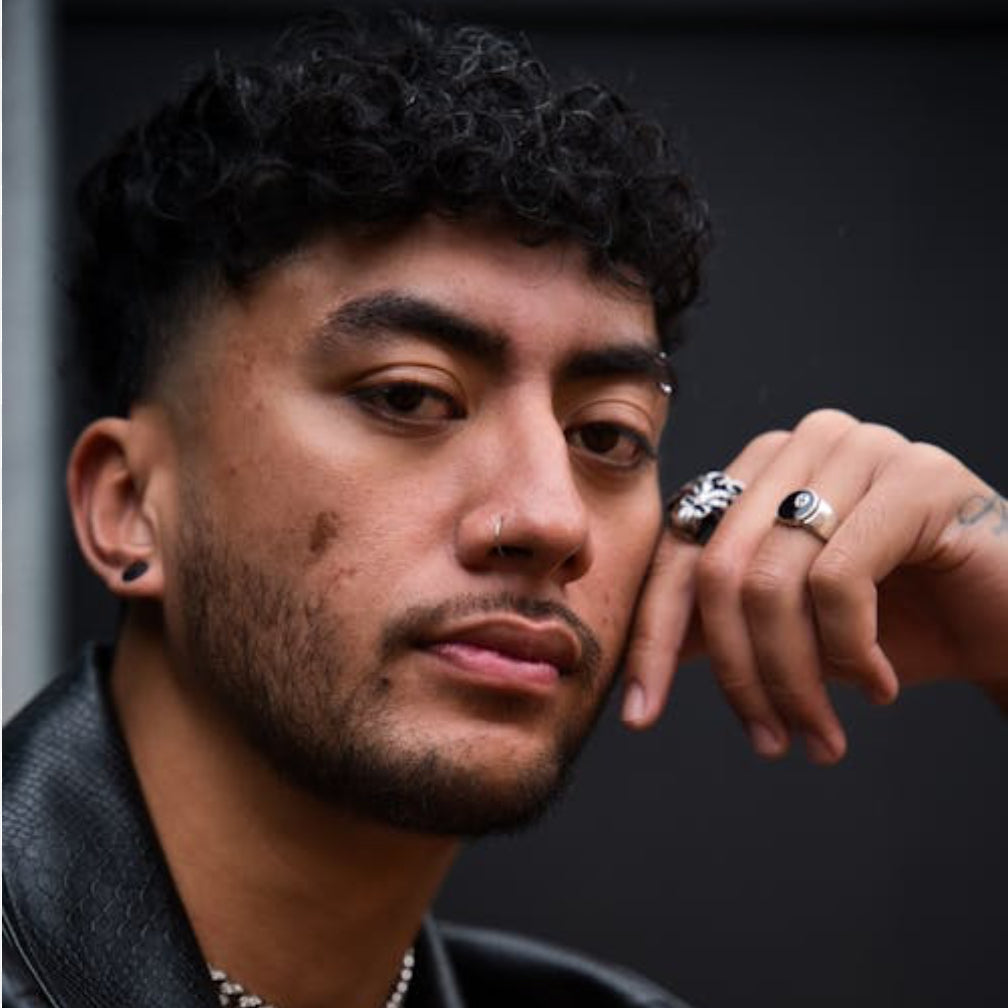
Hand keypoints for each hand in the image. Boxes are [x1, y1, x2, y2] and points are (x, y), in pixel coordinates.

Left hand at [622, 409, 1007, 763]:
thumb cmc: (901, 623)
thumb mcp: (791, 629)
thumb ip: (719, 625)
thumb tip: (639, 663)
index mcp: (758, 470)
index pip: (679, 552)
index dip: (652, 637)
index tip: (638, 716)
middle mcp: (800, 445)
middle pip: (718, 572)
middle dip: (738, 675)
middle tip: (770, 741)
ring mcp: (860, 450)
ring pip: (771, 583)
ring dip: (794, 680)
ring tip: (823, 734)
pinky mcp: (917, 478)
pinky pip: (838, 582)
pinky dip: (850, 653)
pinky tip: (880, 684)